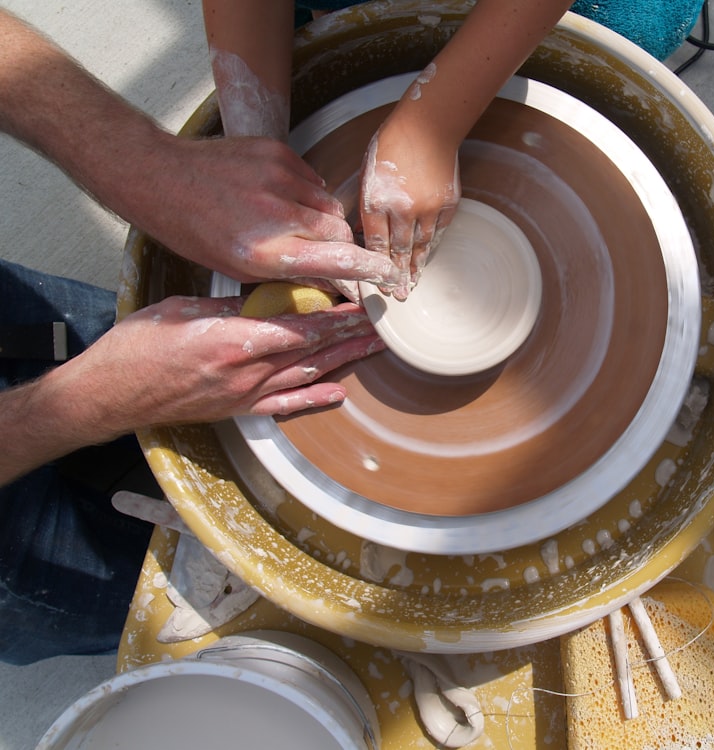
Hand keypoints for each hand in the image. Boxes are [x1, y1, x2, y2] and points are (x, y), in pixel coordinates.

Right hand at [59, 294, 382, 434]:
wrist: (110, 394)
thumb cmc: (137, 347)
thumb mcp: (182, 309)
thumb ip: (229, 306)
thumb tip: (267, 295)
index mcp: (234, 341)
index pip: (302, 327)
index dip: (338, 317)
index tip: (364, 305)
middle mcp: (247, 372)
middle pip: (313, 351)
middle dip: (352, 336)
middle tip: (384, 326)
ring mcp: (245, 395)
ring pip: (307, 375)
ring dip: (344, 361)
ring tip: (374, 349)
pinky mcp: (238, 410)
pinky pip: (285, 406)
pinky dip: (315, 399)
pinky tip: (340, 393)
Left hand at [140, 136, 403, 300]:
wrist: (162, 177)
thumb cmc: (195, 230)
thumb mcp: (239, 268)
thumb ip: (289, 272)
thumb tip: (331, 280)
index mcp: (265, 251)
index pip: (338, 260)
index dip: (370, 270)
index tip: (388, 276)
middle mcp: (277, 213)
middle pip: (340, 232)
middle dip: (342, 246)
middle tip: (327, 254)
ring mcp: (279, 178)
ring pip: (329, 206)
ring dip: (323, 220)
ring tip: (294, 225)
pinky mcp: (278, 153)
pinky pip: (313, 181)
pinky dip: (307, 195)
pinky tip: (281, 200)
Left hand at [359, 108, 460, 299]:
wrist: (428, 126)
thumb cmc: (391, 145)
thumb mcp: (367, 173)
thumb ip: (368, 205)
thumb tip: (365, 234)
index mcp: (377, 199)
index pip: (376, 243)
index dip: (376, 267)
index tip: (376, 284)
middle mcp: (402, 208)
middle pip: (399, 251)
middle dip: (398, 277)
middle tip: (398, 296)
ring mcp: (427, 208)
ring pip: (420, 246)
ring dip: (416, 267)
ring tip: (413, 285)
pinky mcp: (447, 204)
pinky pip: (438, 233)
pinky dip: (431, 248)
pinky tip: (426, 259)